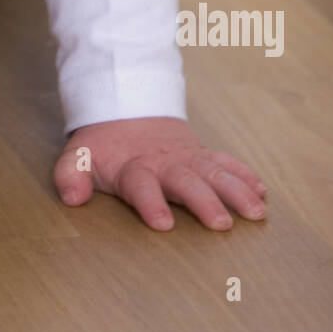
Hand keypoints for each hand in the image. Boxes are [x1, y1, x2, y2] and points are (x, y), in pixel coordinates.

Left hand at [53, 117, 267, 230]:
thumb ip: (70, 177)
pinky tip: (262, 192)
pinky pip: (226, 162)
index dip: (151, 204)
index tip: (164, 224)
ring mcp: (187, 157)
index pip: (141, 186)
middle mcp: (165, 163)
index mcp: (133, 168)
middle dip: (204, 201)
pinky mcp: (201, 154)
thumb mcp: (77, 157)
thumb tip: (72, 199)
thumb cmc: (102, 146)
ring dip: (236, 190)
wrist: (125, 107)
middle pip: (186, 181)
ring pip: (214, 172)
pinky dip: (244, 175)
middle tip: (221, 224)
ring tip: (255, 212)